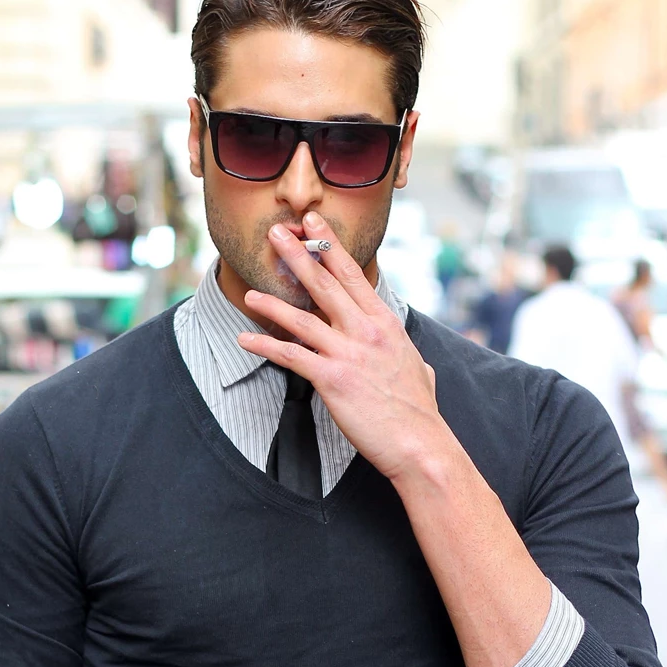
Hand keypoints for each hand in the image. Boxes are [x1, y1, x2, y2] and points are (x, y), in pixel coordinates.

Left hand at [237, 213, 452, 482]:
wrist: (420, 443)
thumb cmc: (420, 412)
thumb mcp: (420, 370)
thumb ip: (409, 356)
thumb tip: (417, 361)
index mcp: (386, 323)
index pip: (353, 276)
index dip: (330, 246)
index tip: (313, 223)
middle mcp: (367, 331)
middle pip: (326, 284)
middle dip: (298, 255)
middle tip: (276, 232)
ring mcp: (349, 354)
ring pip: (303, 319)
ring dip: (273, 304)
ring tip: (250, 294)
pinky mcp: (333, 380)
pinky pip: (292, 357)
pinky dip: (265, 347)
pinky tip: (246, 340)